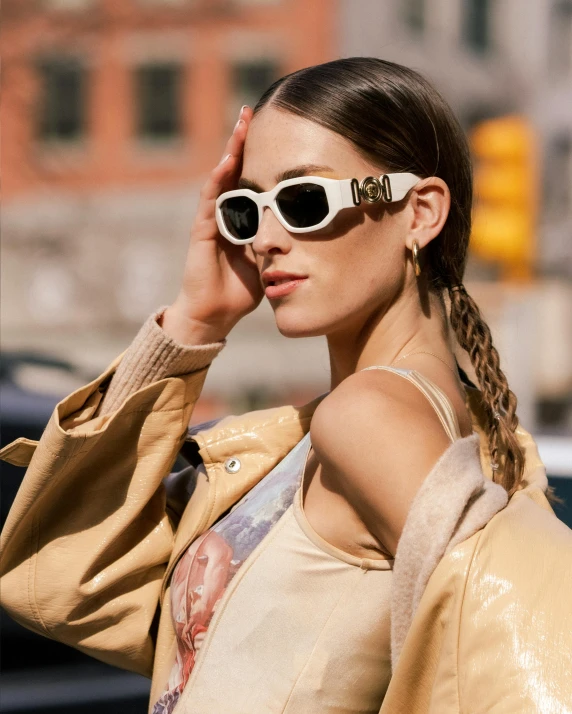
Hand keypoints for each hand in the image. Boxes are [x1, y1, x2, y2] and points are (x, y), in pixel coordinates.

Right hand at [162, 105, 262, 343]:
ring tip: (240, 125)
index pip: (252, 179)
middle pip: (235, 170)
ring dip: (230, 151)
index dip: (261, 156)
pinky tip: (228, 162)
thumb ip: (284, 241)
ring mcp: (213, 219)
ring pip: (222, 178)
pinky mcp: (202, 231)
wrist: (216, 314)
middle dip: (242, 142)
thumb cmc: (243, 289)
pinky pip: (211, 201)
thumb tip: (315, 230)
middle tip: (252, 112)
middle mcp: (227, 213)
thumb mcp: (271, 258)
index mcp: (244, 217)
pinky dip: (219, 181)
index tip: (276, 130)